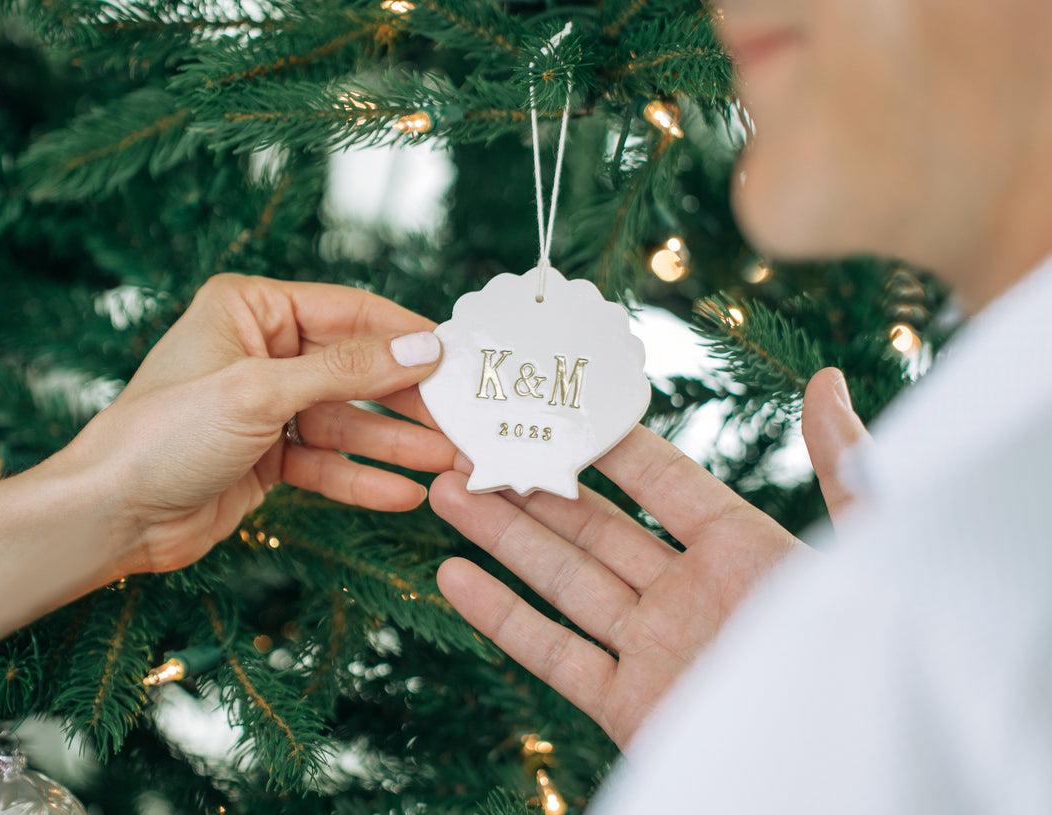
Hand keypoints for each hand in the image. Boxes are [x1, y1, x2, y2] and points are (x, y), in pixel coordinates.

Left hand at [70, 273, 454, 575]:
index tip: (457, 355)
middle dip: (407, 398)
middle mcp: (262, 352)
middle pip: (355, 369)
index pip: (347, 311)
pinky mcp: (269, 457)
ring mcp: (267, 407)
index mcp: (250, 310)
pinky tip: (404, 494)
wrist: (110, 516)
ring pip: (347, 420)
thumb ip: (346, 369)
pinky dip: (362, 478)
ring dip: (394, 443)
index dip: (404, 335)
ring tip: (448, 461)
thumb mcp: (261, 391)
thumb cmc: (166, 434)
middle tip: (460, 418)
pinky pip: (327, 462)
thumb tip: (422, 349)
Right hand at [429, 367, 868, 748]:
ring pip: (562, 579)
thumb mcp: (874, 552)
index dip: (602, 441)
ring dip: (501, 536)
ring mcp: (654, 648)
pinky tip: (454, 576)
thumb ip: (846, 468)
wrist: (844, 771)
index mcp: (744, 549)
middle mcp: (689, 592)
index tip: (550, 400)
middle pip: (592, 525)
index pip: (658, 479)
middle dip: (529, 483)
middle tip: (472, 442)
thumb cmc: (877, 659)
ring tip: (445, 490)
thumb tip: (826, 380)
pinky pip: (555, 655)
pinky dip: (502, 617)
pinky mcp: (629, 706)